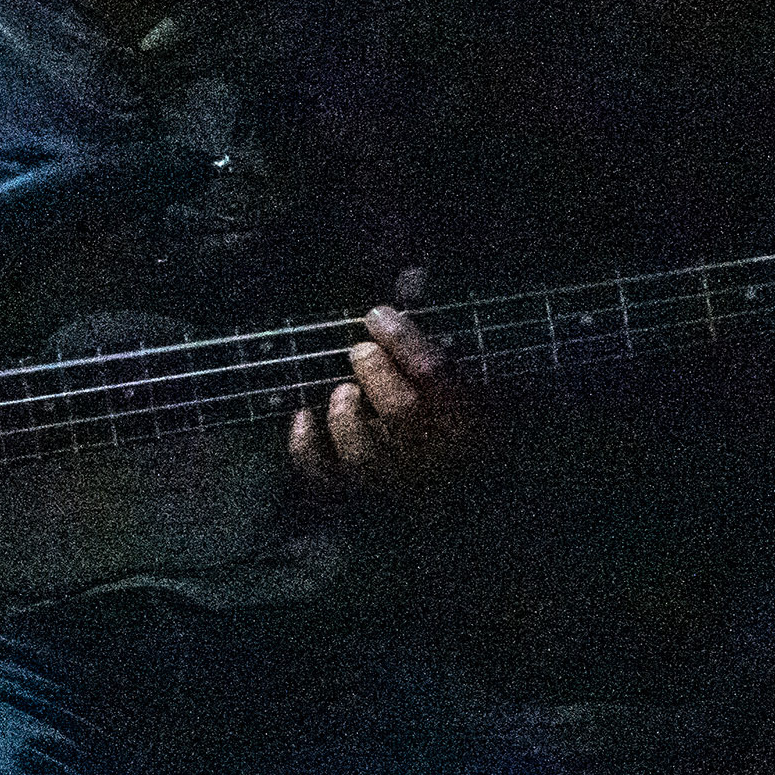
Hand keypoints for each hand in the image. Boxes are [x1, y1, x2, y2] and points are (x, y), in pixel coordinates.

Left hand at [287, 294, 466, 490]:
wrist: (449, 486)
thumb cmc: (451, 420)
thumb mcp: (464, 381)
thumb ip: (433, 337)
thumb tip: (410, 275)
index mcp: (470, 424)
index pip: (434, 374)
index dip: (401, 338)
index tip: (376, 315)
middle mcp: (435, 459)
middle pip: (401, 411)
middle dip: (373, 371)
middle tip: (360, 352)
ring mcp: (394, 484)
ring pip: (364, 453)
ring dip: (346, 414)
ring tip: (344, 393)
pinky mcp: (358, 499)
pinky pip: (325, 479)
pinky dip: (304, 447)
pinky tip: (303, 418)